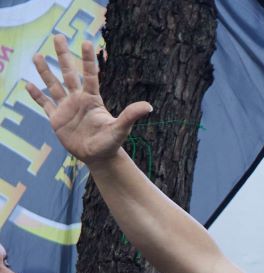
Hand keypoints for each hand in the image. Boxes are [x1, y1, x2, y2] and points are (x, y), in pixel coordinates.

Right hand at [26, 36, 152, 166]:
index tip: (86, 42)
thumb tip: (149, 106)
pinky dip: (36, 95)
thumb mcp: (120, 129)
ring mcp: (66, 108)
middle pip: (68, 73)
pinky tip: (28, 84)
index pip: (89, 75)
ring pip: (54, 85)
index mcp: (93, 99)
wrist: (99, 158)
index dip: (87, 60)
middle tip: (58, 36)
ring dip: (45, 71)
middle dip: (63, 55)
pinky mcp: (56, 119)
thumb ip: (130, 116)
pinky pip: (45, 104)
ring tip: (36, 55)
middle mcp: (78, 100)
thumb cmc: (111, 143)